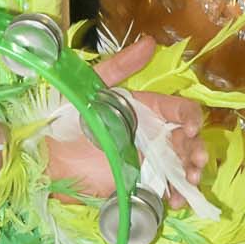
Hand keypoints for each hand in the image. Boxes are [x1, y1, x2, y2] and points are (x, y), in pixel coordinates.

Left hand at [40, 33, 208, 201]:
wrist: (48, 157)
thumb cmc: (68, 118)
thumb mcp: (92, 87)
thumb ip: (120, 67)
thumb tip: (150, 43)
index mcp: (148, 109)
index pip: (181, 111)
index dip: (190, 119)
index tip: (189, 131)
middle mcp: (153, 133)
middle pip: (187, 141)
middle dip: (196, 152)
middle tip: (195, 165)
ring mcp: (149, 160)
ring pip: (182, 165)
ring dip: (191, 174)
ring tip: (188, 184)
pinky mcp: (140, 182)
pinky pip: (166, 188)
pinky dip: (177, 194)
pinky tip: (177, 201)